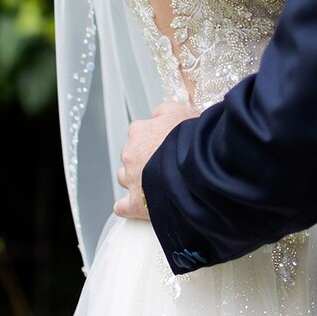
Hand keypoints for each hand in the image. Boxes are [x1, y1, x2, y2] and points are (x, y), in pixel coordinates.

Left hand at [115, 100, 196, 220]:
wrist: (194, 171)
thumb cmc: (189, 141)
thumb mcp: (183, 112)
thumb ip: (167, 109)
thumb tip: (160, 111)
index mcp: (141, 132)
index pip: (139, 131)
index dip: (153, 136)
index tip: (164, 141)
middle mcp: (131, 154)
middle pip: (131, 155)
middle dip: (143, 158)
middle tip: (164, 162)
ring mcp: (131, 180)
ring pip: (125, 178)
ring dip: (135, 179)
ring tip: (154, 182)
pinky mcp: (134, 204)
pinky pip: (123, 206)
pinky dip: (128, 206)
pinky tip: (138, 206)